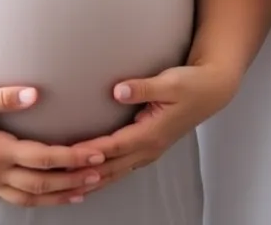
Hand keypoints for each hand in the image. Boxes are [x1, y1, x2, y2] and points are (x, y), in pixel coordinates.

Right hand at [0, 85, 105, 206]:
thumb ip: (4, 96)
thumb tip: (36, 94)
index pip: (43, 158)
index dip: (71, 157)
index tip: (95, 152)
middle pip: (42, 183)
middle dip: (74, 179)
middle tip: (101, 173)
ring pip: (29, 197)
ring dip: (58, 195)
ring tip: (83, 190)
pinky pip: (13, 198)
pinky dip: (36, 198)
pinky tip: (46, 194)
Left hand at [77, 63, 239, 189]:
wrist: (211, 92)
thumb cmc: (191, 85)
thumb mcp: (170, 82)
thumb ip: (143, 87)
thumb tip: (118, 90)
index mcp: (152, 133)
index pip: (115, 146)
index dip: (92, 151)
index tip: (70, 154)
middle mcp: (149, 148)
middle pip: (111, 167)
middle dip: (85, 174)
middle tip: (59, 177)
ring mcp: (149, 151)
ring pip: (115, 173)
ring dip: (92, 180)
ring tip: (67, 187)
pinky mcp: (147, 148)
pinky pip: (120, 168)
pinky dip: (103, 176)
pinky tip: (90, 180)